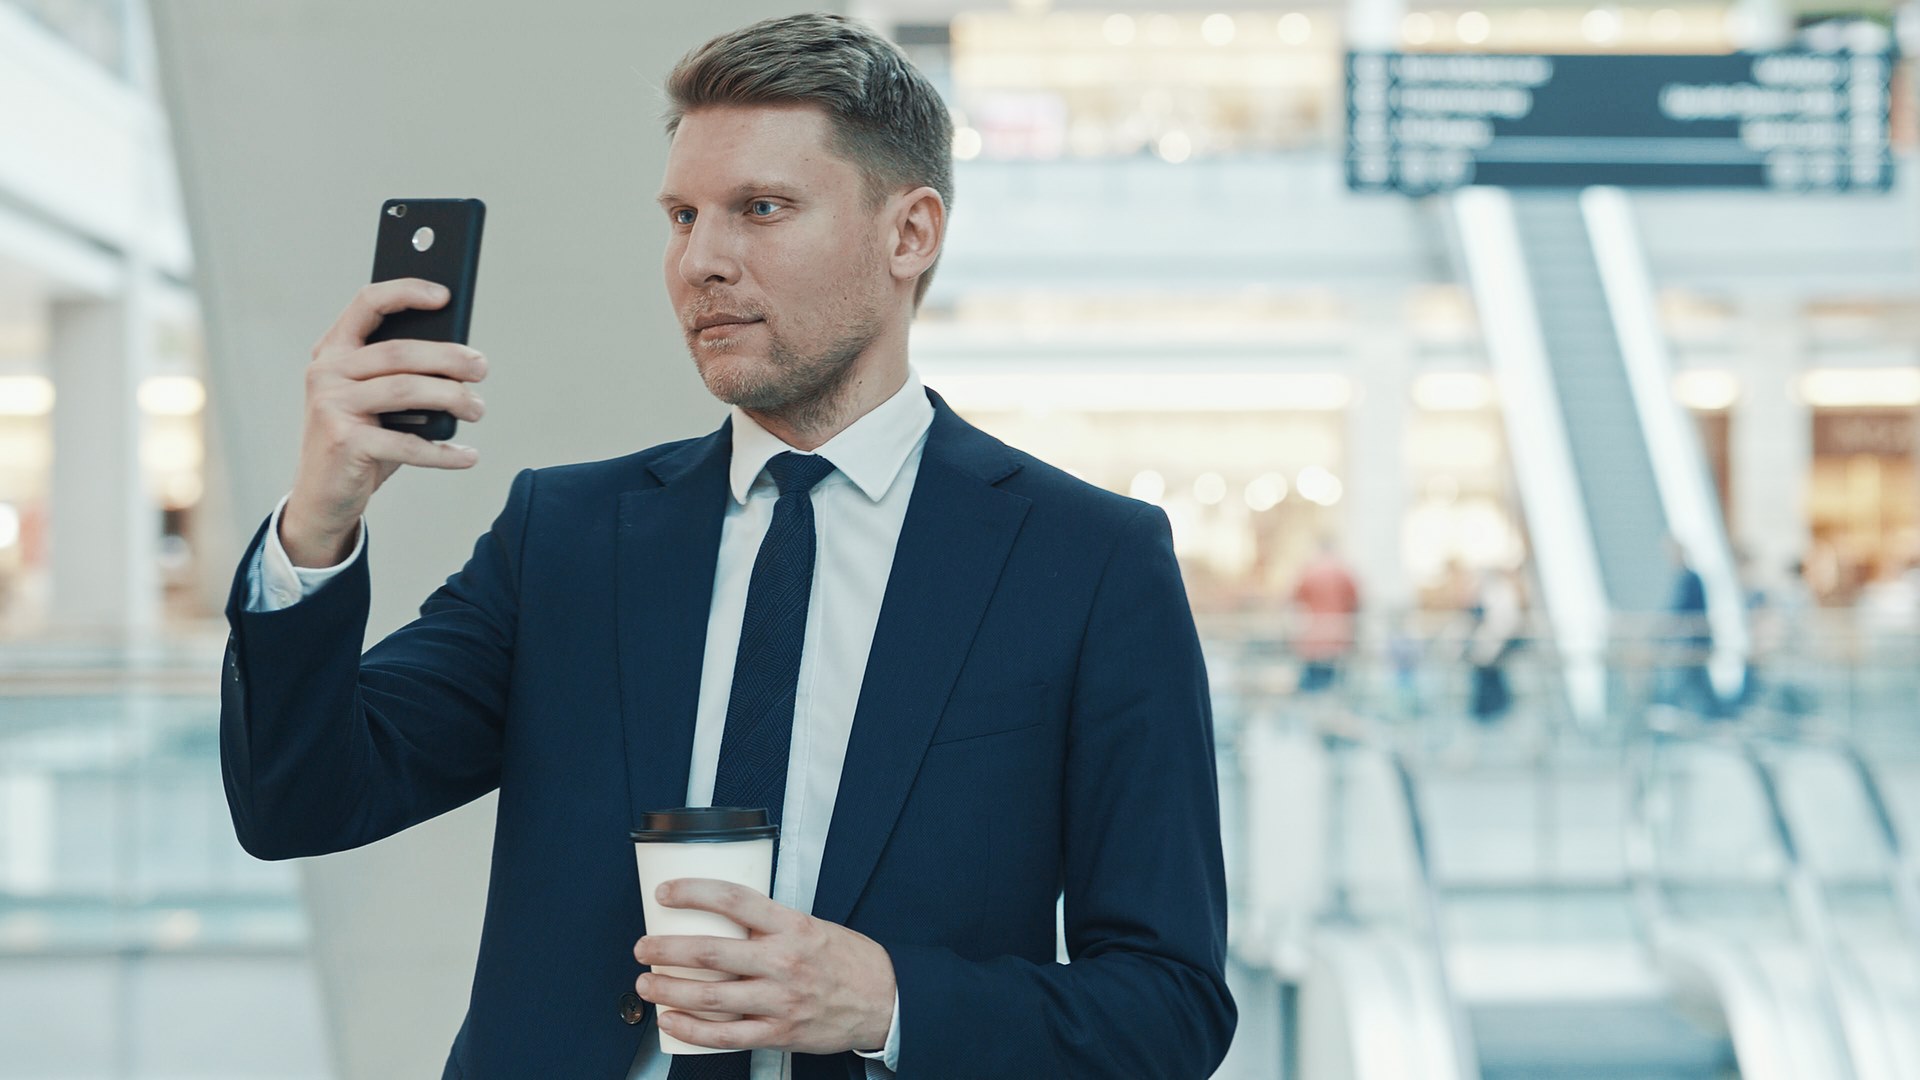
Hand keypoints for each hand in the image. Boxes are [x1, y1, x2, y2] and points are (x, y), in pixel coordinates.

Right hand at [282, 279, 489, 566]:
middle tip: (481, 368)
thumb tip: (464, 360)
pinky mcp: (344, 442)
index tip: (445, 296)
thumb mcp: (375, 400)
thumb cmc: (361, 439)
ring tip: (478, 410)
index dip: (406, 292)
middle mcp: (326, 372)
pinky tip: (468, 455)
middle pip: (400, 352)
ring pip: (407, 391)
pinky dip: (444, 452)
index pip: (367, 303)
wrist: (323, 495)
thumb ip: (403, 375)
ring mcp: (331, 406)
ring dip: (453, 399)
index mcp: (333, 351)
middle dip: (449, 358)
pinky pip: (408, 443)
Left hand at [633, 879, 895, 1055]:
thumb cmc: (847, 960)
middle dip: (665, 949)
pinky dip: (692, 1031)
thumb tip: (722, 919)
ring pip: (710, 996)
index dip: (692, 891)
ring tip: (646, 985)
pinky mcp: (778, 1032)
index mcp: (792, 926)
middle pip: (710, 952)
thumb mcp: (812, 926)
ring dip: (668, 990)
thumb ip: (770, 925)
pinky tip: (671, 1022)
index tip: (666, 892)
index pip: (733, 899)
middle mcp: (783, 962)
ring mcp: (780, 1000)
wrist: (884, 1001)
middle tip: (644, 947)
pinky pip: (726, 1036)